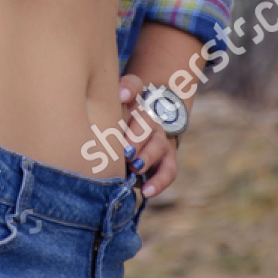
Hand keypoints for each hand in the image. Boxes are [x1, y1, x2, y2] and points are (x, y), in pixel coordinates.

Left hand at [118, 74, 178, 199]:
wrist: (138, 129)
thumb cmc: (115, 121)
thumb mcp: (108, 110)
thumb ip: (112, 98)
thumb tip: (122, 94)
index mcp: (132, 100)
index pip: (133, 85)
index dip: (129, 89)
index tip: (122, 97)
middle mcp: (148, 118)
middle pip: (146, 121)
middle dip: (136, 136)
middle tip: (124, 150)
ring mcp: (159, 138)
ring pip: (158, 145)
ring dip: (147, 157)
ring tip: (134, 168)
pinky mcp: (166, 158)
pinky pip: (168, 170)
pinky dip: (159, 182)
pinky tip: (147, 191)